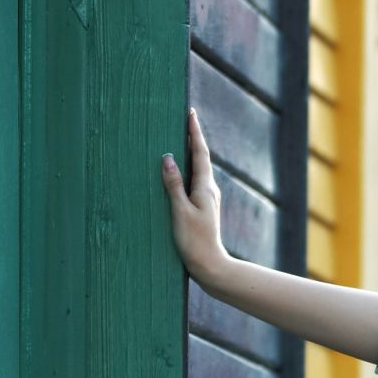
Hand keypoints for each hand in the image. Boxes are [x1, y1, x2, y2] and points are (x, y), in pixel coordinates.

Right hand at [160, 107, 230, 284]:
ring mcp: (207, 198)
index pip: (199, 152)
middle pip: (200, 157)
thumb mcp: (180, 211)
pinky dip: (188, 167)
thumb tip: (168, 158)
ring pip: (198, 168)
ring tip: (181, 135)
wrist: (209, 264)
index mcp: (205, 187)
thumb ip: (174, 184)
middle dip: (192, 136)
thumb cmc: (193, 240)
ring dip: (190, 151)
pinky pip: (194, 180)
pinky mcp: (202, 206)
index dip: (194, 132)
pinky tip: (180, 168)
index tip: (190, 112)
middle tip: (185, 117)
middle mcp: (209, 189)